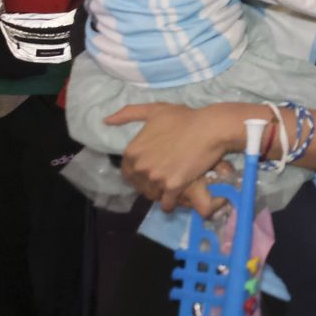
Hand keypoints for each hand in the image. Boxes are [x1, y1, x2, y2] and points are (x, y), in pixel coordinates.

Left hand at [106, 102, 247, 211]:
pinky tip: (176, 199)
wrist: (209, 128)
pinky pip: (166, 204)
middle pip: (139, 186)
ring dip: (159, 194)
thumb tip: (106, 120)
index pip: (127, 172)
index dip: (138, 173)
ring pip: (152, 195)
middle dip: (149, 184)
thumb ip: (128, 114)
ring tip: (170, 189)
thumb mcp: (154, 110)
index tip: (151, 171)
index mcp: (132, 151)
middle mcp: (140, 167)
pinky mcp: (173, 187)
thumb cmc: (184, 118)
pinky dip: (170, 204)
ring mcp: (156, 178)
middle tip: (163, 179)